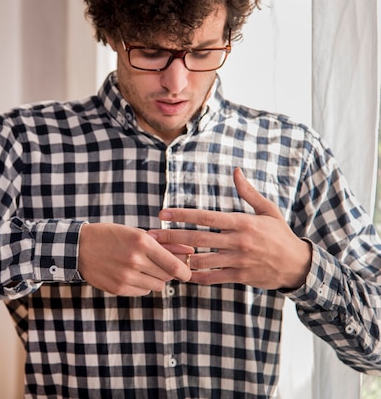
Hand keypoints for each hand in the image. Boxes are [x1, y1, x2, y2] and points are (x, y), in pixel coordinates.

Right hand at [78, 223, 193, 295]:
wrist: (79, 247)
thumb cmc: (110, 236)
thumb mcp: (135, 233)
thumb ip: (163, 244)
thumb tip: (188, 251)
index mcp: (141, 242)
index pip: (173, 264)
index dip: (184, 271)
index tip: (186, 272)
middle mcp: (135, 260)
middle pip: (167, 276)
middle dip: (168, 272)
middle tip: (159, 265)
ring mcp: (126, 277)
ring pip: (156, 286)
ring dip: (155, 278)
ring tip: (143, 268)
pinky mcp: (118, 288)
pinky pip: (142, 291)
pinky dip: (142, 284)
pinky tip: (131, 274)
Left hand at [149, 168, 311, 289]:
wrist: (298, 265)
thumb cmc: (280, 235)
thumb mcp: (268, 211)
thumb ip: (248, 193)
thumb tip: (236, 171)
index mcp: (242, 222)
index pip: (206, 217)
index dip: (182, 215)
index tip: (163, 214)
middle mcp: (238, 241)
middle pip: (197, 238)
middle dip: (171, 237)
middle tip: (151, 236)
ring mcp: (238, 261)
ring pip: (202, 260)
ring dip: (180, 258)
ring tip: (160, 256)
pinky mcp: (240, 277)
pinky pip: (212, 278)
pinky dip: (196, 277)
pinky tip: (182, 274)